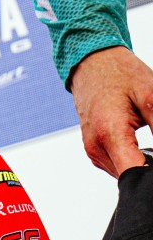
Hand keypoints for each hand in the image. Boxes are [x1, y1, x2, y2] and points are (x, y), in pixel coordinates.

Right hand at [70, 47, 152, 177]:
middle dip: (149, 167)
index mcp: (110, 132)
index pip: (133, 174)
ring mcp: (93, 151)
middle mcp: (97, 146)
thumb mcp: (151, 95)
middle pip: (130, 176)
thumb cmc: (119, 74)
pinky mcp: (94, 151)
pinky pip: (116, 165)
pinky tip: (135, 140)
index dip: (150, 175)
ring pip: (123, 173)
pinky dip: (130, 158)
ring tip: (145, 136)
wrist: (92, 63)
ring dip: (140, 163)